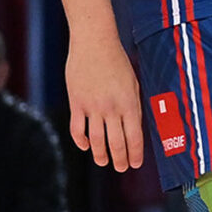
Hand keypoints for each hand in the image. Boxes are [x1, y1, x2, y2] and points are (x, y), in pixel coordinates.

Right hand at [66, 31, 142, 171]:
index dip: (135, 153)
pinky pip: (78, 129)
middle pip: (117, 142)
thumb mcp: (133, 83)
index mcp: (130, 103)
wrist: (94, 43)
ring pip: (97, 140)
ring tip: (103, 162)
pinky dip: (81, 141)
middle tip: (122, 168)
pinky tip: (86, 146)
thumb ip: (132, 106)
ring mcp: (93, 107)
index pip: (135, 137)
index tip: (136, 164)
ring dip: (101, 155)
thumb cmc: (117, 62)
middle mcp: (112, 108)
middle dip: (120, 159)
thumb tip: (132, 127)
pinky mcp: (76, 103)